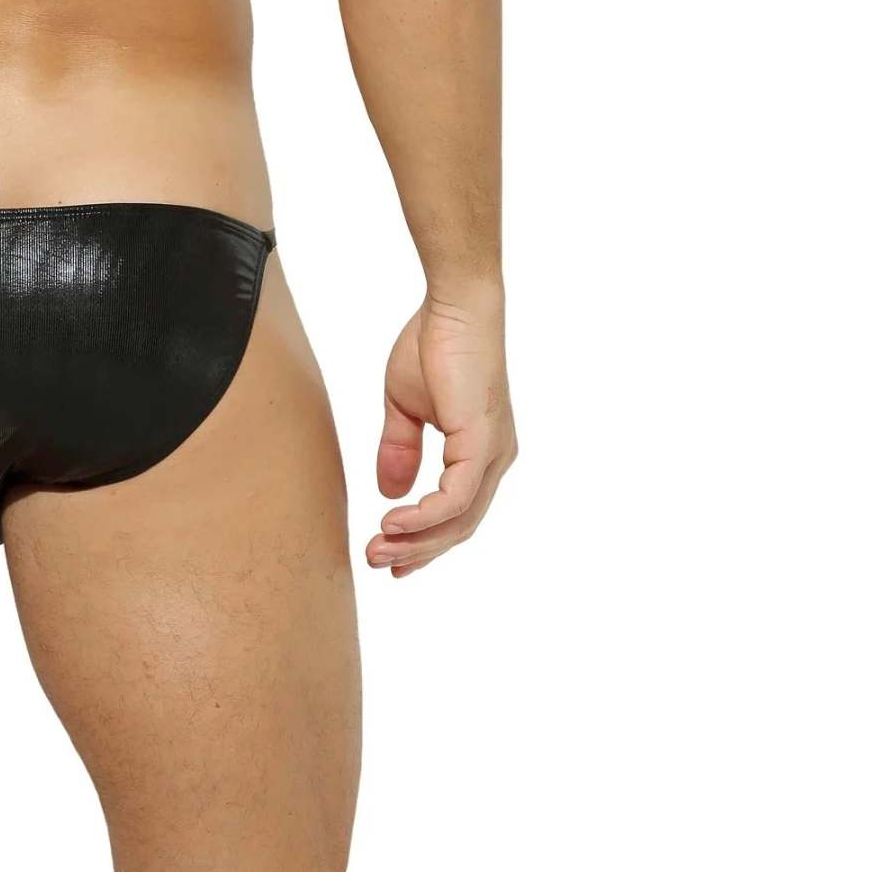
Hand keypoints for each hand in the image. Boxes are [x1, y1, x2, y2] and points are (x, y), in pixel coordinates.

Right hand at [365, 289, 516, 576]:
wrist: (453, 309)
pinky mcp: (481, 442)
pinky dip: (424, 516)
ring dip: (417, 541)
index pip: (455, 513)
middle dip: (416, 551)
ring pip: (459, 520)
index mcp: (478, 452)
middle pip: (459, 527)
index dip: (423, 540)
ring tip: (378, 549)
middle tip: (378, 562)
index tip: (389, 555)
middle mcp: (493, 460)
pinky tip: (394, 521)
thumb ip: (400, 449)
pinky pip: (456, 497)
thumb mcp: (406, 408)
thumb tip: (390, 493)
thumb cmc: (434, 346)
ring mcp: (492, 454)